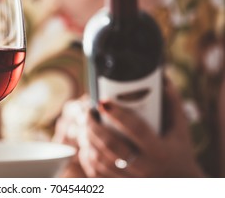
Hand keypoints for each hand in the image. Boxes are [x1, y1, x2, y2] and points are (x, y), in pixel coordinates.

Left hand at [78, 81, 204, 176]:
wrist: (181, 184)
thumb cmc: (178, 151)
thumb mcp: (180, 129)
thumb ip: (172, 104)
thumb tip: (161, 79)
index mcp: (159, 151)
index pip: (136, 129)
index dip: (118, 114)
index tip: (103, 101)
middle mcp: (145, 167)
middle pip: (111, 146)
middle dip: (94, 127)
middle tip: (88, 113)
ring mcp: (132, 180)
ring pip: (100, 160)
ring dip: (88, 141)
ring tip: (85, 126)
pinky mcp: (121, 186)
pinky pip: (97, 174)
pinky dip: (88, 158)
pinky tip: (86, 146)